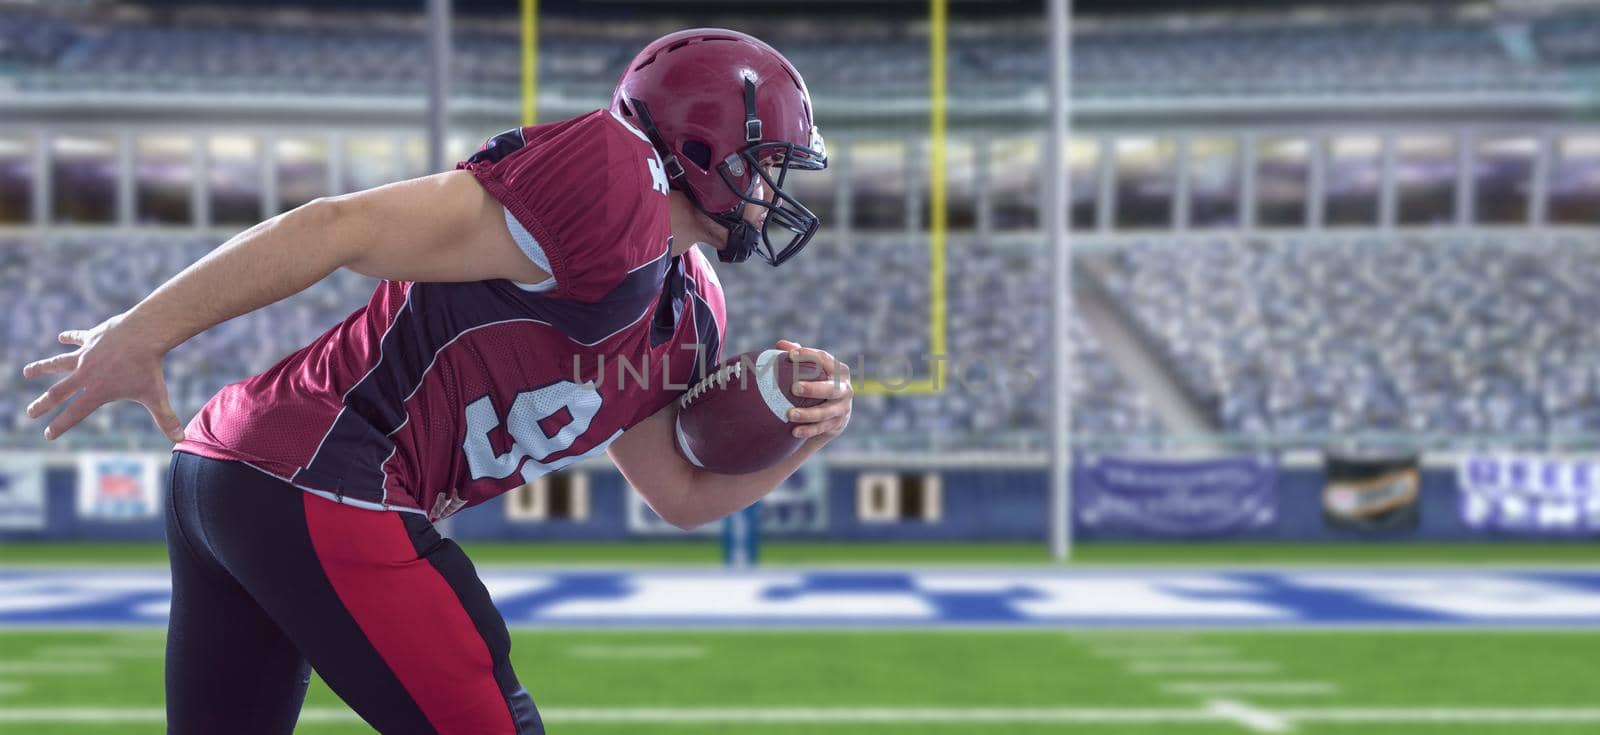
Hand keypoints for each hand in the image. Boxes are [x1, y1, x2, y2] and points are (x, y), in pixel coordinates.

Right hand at [21, 314, 185, 442]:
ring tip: (26, 372)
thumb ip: (165, 419)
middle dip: (42, 404)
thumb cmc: (150, 367)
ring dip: (42, 368)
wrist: (144, 334)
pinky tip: (62, 337)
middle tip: (30, 412)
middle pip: (58, 392)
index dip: (61, 425)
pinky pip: (78, 338)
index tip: (48, 434)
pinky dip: (70, 337)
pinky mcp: (91, 338)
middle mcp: (86, 375)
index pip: (74, 414)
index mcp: (97, 392)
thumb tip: (181, 439)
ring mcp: (85, 355)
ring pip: (58, 363)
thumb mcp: (156, 396)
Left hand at [777, 339, 850, 440]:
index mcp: (839, 370)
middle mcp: (844, 389)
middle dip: (813, 388)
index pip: (825, 359)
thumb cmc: (819, 382)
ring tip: (789, 414)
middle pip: (830, 388)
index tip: (791, 355)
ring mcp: (842, 408)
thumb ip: (798, 354)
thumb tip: (780, 344)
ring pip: (826, 412)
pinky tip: (794, 431)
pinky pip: (821, 428)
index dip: (809, 356)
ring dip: (808, 414)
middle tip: (794, 388)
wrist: (835, 412)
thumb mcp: (813, 369)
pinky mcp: (836, 424)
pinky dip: (808, 430)